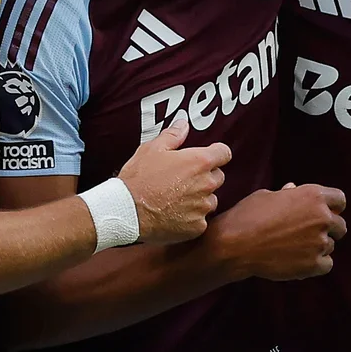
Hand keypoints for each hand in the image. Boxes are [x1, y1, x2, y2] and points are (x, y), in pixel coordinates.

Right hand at [118, 117, 230, 245]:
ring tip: (177, 198)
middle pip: (218, 177)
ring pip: (210, 200)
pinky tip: (174, 214)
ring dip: (200, 198)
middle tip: (183, 179)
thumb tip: (183, 124)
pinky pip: (200, 220)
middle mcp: (206, 184)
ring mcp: (202, 207)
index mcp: (199, 162)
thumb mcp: (152, 149)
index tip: (209, 156)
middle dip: (205, 176)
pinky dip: (191, 218)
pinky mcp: (196, 227)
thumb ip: (173, 136)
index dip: (217, 153)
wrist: (126, 211)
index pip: (224, 153)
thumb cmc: (138, 178)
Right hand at [206, 184, 347, 280]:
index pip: (340, 200)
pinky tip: (298, 261)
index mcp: (313, 195)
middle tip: (307, 234)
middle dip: (328, 229)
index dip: (332, 207)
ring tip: (294, 248)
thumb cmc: (247, 216)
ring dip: (318, 247)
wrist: (235, 244)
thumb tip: (293, 188)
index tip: (324, 213)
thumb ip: (287, 194)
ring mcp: (320, 242)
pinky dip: (316, 264)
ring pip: (331, 246)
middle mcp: (322, 217)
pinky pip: (327, 264)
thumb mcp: (267, 196)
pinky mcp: (314, 264)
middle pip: (340, 225)